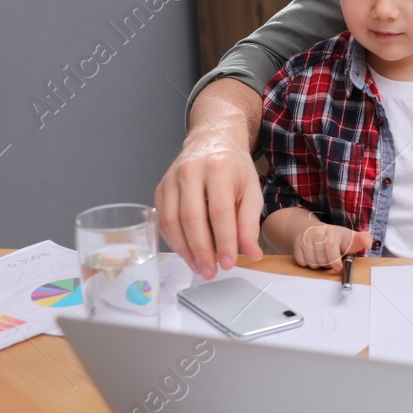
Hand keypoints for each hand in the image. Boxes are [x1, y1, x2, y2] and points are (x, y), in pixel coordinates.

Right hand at [156, 127, 262, 279]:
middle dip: (201, 251)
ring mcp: (171, 179)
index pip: (220, 212)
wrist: (212, 140)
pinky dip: (174, 241)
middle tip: (210, 272)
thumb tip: (251, 253)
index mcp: (219, 169)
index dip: (224, 241)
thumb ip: (250, 222)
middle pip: (192, 219)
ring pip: (172, 222)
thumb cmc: (233, 167)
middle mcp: (191, 172)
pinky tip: (186, 253)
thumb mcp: (251, 189)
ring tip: (199, 267)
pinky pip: (163, 220)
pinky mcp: (160, 188)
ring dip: (185, 250)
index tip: (228, 263)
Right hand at [293, 221, 371, 271]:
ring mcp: (306, 237)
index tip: (338, 268)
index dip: (335, 261)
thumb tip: (368, 242)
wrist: (315, 230)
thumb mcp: (351, 238)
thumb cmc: (336, 238)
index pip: (330, 247)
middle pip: (321, 260)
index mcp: (333, 232)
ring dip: (318, 265)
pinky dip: (307, 263)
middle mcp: (318, 233)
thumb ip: (362, 240)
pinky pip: (301, 262)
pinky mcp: (297, 243)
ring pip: (311, 263)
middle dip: (327, 264)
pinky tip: (312, 256)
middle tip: (331, 259)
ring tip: (322, 257)